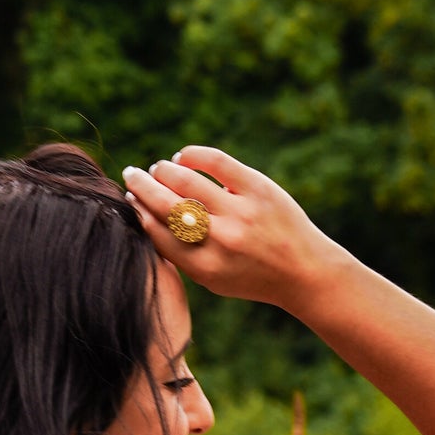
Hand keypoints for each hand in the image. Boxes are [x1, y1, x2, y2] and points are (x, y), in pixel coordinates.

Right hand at [121, 147, 338, 310]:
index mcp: (205, 268)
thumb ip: (182, 256)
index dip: (139, 212)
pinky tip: (184, 157)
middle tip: (131, 175)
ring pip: (186, 180)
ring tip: (158, 169)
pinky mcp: (258, 188)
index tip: (131, 201)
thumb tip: (147, 216)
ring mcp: (240, 212)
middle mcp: (220, 240)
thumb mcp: (214, 279)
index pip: (157, 233)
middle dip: (142, 186)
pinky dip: (192, 155)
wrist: (303, 271)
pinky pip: (216, 161)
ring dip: (164, 170)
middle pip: (166, 205)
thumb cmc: (251, 275)